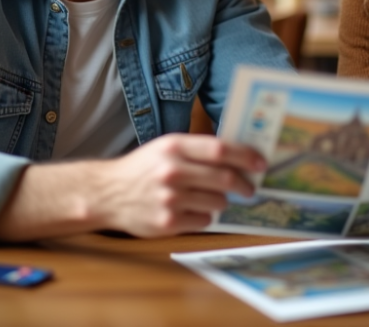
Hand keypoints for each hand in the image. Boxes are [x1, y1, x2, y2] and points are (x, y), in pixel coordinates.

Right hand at [96, 134, 265, 236]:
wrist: (107, 194)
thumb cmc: (143, 168)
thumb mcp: (166, 148)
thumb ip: (197, 150)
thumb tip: (238, 156)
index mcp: (174, 147)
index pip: (220, 149)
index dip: (245, 156)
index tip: (261, 163)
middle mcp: (172, 171)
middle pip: (224, 178)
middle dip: (243, 184)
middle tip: (250, 188)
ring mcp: (170, 198)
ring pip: (217, 202)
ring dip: (222, 201)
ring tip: (210, 198)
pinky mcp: (167, 222)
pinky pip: (204, 221)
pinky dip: (205, 217)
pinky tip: (191, 211)